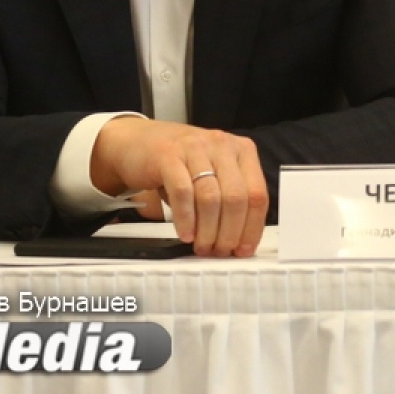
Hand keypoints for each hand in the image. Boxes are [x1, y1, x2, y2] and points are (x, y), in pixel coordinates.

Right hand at [91, 117, 269, 255]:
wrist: (137, 141)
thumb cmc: (181, 163)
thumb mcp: (213, 173)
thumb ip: (229, 198)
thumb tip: (239, 239)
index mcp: (242, 150)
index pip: (258, 193)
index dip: (252, 226)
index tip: (244, 249)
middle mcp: (222, 145)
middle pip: (236, 197)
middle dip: (230, 232)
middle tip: (220, 251)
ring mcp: (195, 148)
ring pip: (211, 197)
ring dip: (208, 230)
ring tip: (202, 246)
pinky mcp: (168, 156)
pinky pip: (182, 192)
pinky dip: (186, 218)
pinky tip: (186, 234)